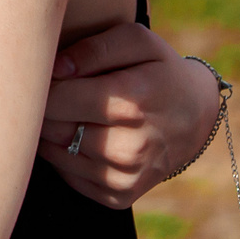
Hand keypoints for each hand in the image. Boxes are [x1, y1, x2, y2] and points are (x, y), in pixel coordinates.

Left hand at [35, 24, 222, 208]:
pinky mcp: (118, 197)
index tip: (48, 73)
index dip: (43, 83)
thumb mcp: (138, 42)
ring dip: (51, 131)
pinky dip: (65, 154)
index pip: (56, 98)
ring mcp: (124, 177)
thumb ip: (94, 48)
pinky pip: (68, 175)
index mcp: (130, 103)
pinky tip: (82, 135)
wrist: (197, 117)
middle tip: (53, 91)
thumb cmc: (160, 71)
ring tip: (68, 111)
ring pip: (54, 153)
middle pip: (51, 127)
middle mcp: (128, 147)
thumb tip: (56, 68)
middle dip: (44, 107)